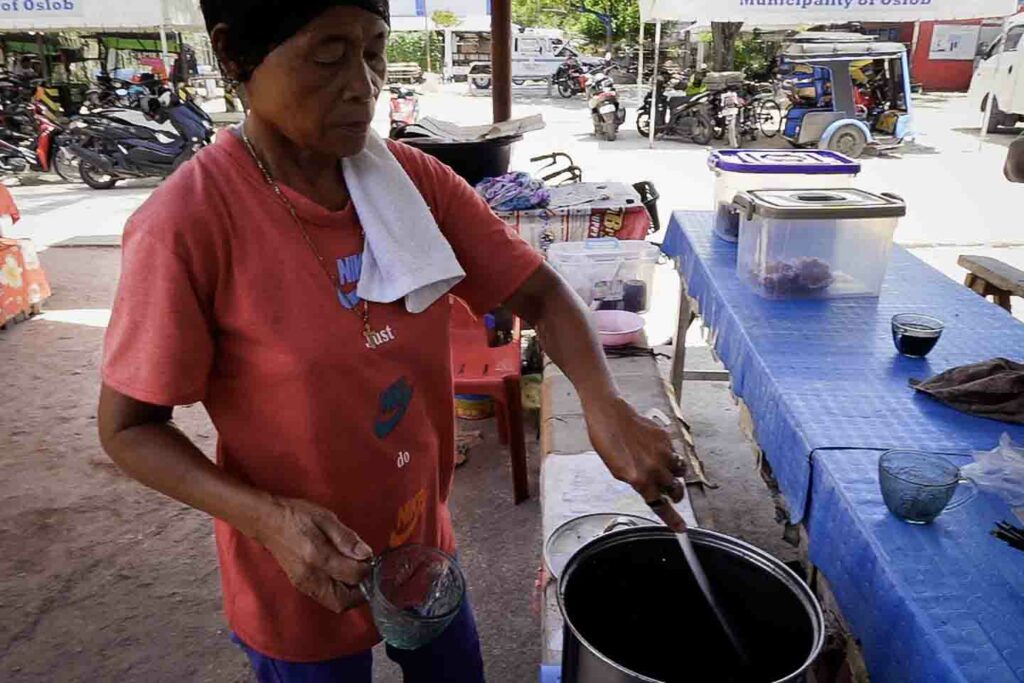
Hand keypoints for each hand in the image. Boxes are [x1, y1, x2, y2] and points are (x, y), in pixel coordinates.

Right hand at [257, 497, 372, 612]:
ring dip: (351, 594)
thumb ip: (346, 538)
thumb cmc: (298, 516)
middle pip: (343, 602)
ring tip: (355, 572)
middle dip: (361, 591)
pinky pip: (326, 598)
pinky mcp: (302, 586)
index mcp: (317, 556)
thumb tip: (366, 554)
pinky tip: (343, 574)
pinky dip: (340, 592)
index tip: (369, 557)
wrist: (268, 522)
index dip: (366, 568)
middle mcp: (310, 577)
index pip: (352, 576)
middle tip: (365, 571)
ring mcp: (304, 585)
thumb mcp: (326, 518)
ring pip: (335, 603)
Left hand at [584, 395, 687, 531]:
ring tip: (666, 470)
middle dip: (676, 495)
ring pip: (681, 471)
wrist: (609, 414)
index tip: (681, 528)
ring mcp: (662, 452)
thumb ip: (636, 481)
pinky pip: (674, 452)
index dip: (672, 519)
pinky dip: (669, 455)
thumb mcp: (617, 469)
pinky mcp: (666, 438)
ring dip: (676, 475)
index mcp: (639, 480)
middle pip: (676, 491)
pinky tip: (657, 450)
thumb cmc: (606, 440)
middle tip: (673, 494)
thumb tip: (648, 488)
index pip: (660, 505)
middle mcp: (654, 468)